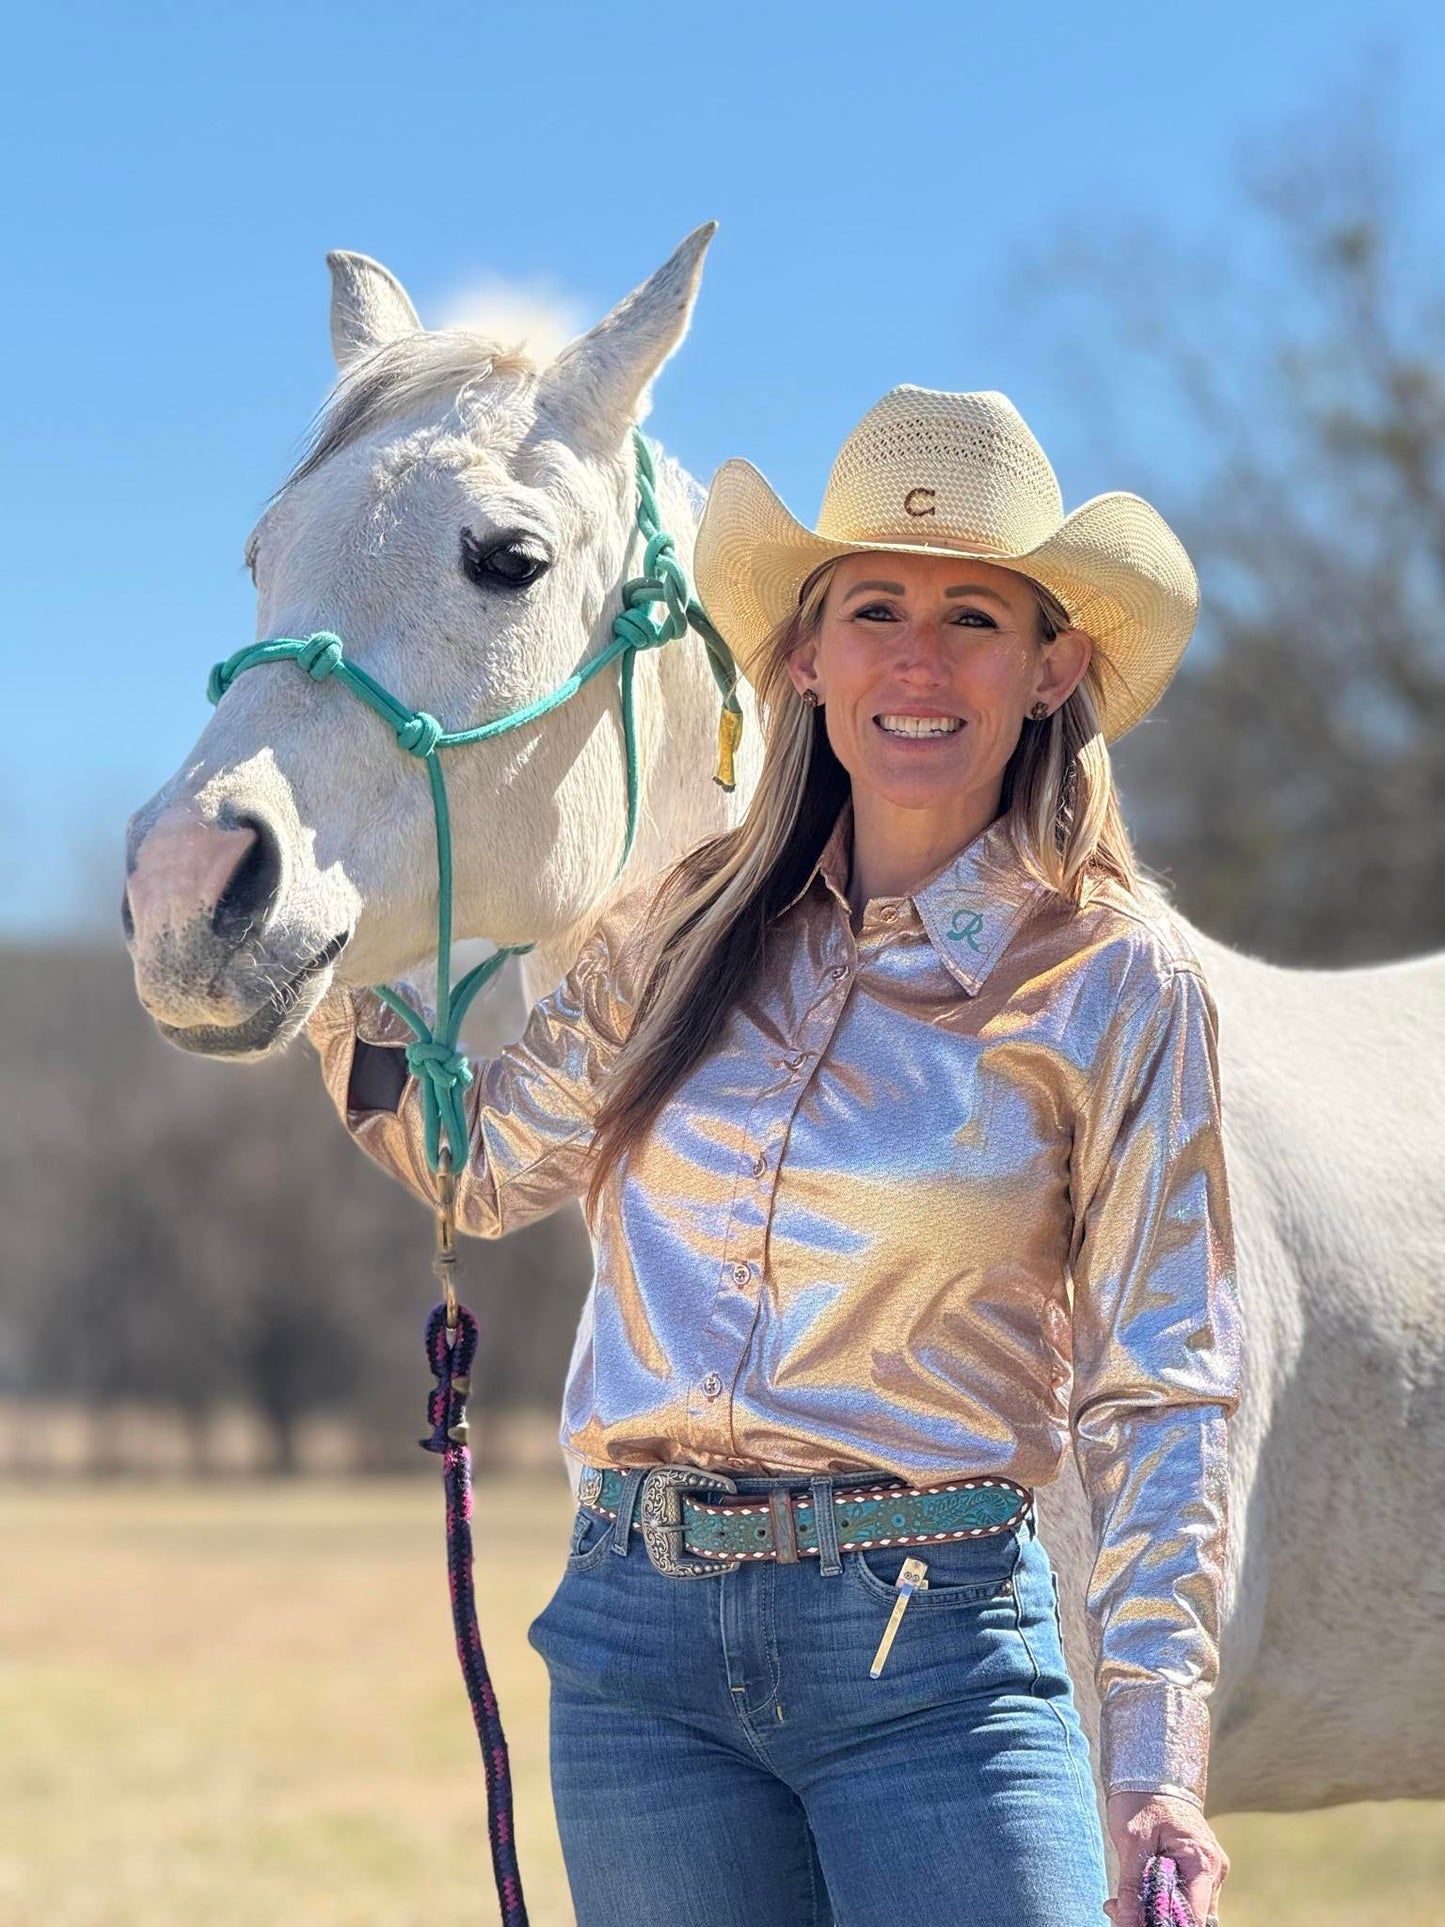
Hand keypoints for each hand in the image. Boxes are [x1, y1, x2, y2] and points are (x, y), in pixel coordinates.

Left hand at [1102, 1790, 1228, 1926]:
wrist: (1149, 1771)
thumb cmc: (1142, 1798)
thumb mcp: (1131, 1841)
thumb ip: (1131, 1885)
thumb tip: (1125, 1922)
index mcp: (1203, 1860)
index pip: (1196, 1915)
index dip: (1170, 1924)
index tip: (1139, 1924)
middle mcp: (1212, 1869)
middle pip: (1192, 1916)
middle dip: (1156, 1920)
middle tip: (1119, 1913)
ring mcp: (1206, 1870)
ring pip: (1186, 1908)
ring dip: (1155, 1911)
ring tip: (1121, 1904)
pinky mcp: (1195, 1869)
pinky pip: (1182, 1895)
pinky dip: (1158, 1900)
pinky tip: (1132, 1896)